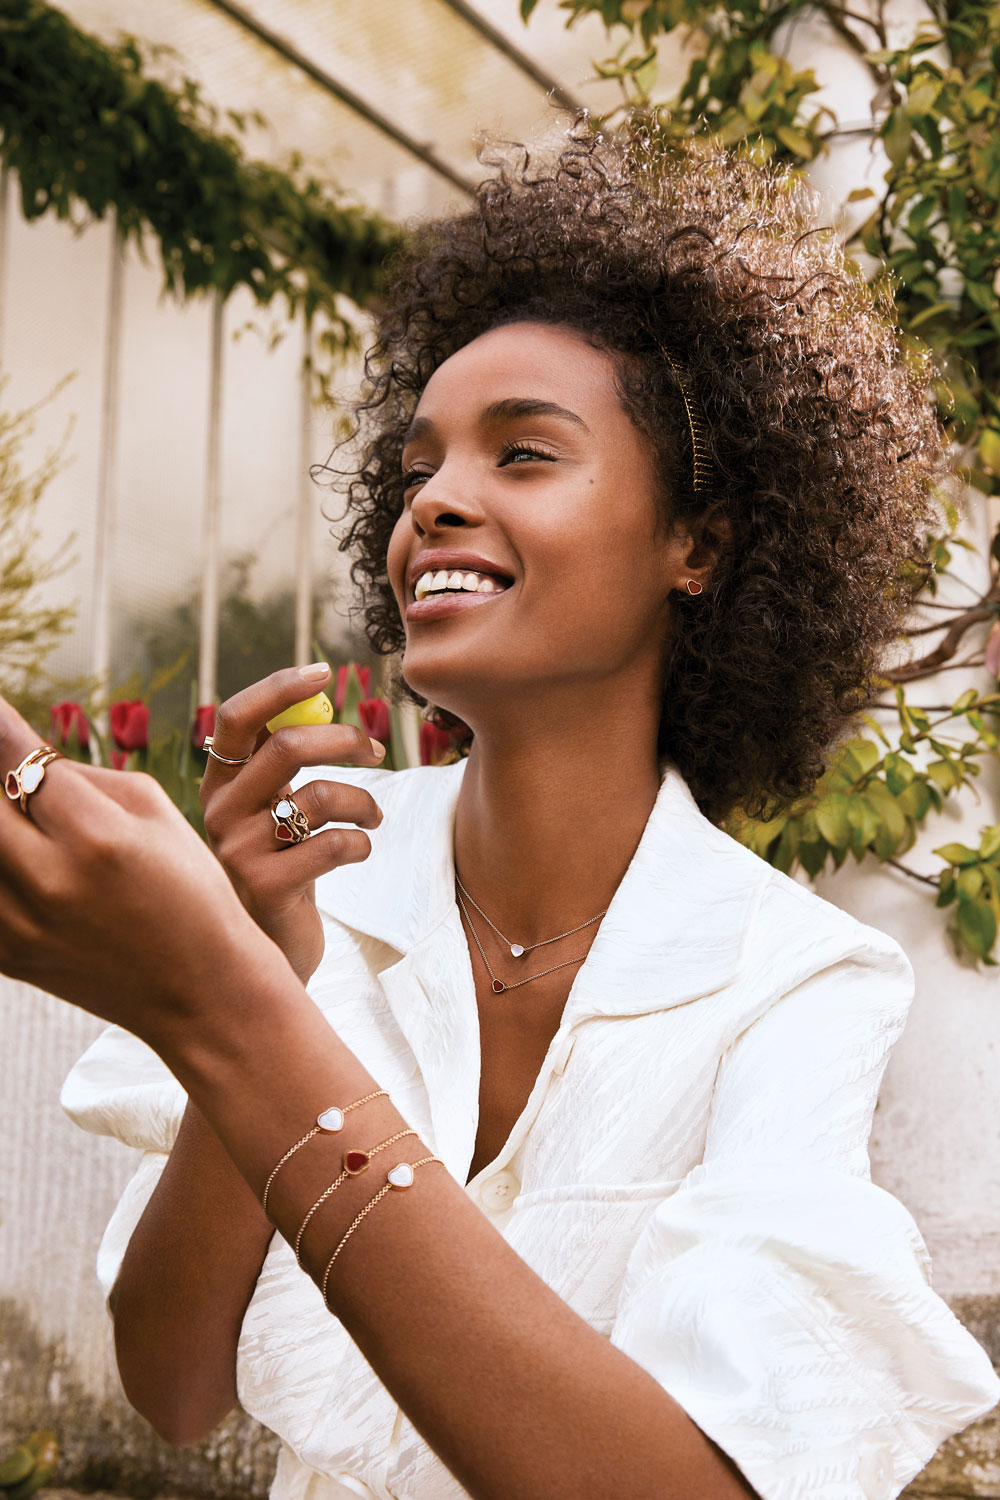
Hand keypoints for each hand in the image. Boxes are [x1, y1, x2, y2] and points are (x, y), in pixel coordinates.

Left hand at [0, 695, 283, 1042]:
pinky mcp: (6, 957)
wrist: (202, 993)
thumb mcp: (156, 814)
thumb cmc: (191, 891)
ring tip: (12, 805)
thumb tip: (18, 749)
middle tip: (2, 762)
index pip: (20, 761)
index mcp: (98, 838)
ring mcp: (20, 927)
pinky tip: (18, 852)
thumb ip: (83, 777)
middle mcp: (49, 883)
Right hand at [200, 665, 385, 981]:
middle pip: (287, 747)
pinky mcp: (266, 889)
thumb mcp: (272, 814)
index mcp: (218, 786)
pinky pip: (333, 844)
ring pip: (318, 795)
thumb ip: (280, 766)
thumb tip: (323, 703)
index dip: (279, 687)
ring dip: (364, 799)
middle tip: (376, 746)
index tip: (325, 672)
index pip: (236, 718)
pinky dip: (361, 841)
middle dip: (344, 738)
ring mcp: (238, 853)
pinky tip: (361, 850)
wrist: (270, 952)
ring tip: (374, 817)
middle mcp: (218, 814)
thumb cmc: (282, 871)